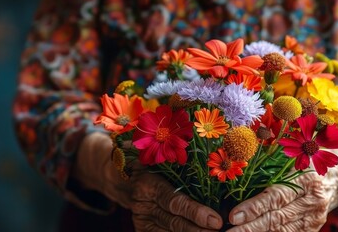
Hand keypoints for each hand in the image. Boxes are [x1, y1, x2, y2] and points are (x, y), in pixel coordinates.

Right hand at [74, 133, 222, 231]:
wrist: (115, 172)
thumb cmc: (145, 153)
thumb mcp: (154, 144)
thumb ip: (173, 139)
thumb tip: (195, 117)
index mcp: (147, 181)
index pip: (174, 201)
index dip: (196, 212)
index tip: (216, 220)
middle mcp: (143, 202)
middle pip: (174, 220)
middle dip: (199, 228)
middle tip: (222, 230)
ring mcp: (141, 217)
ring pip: (170, 231)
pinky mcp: (142, 227)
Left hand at [226, 133, 337, 231]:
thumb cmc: (307, 160)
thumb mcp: (294, 155)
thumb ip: (271, 162)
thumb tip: (236, 163)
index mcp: (307, 179)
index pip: (276, 197)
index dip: (253, 208)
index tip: (233, 216)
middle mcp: (314, 200)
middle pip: (277, 218)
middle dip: (250, 228)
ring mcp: (315, 218)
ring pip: (283, 231)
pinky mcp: (314, 229)